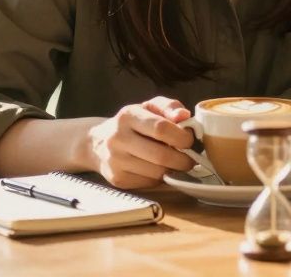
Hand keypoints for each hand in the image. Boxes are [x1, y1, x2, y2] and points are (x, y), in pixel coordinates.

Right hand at [80, 96, 195, 188]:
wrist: (98, 143)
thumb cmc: (132, 123)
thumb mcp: (149, 107)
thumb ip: (169, 107)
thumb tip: (184, 116)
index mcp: (128, 116)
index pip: (161, 128)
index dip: (182, 137)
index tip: (191, 140)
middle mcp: (118, 139)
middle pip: (161, 155)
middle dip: (183, 160)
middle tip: (192, 158)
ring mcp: (116, 161)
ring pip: (157, 173)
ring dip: (174, 170)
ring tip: (177, 162)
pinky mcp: (117, 179)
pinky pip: (149, 183)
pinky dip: (160, 178)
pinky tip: (160, 169)